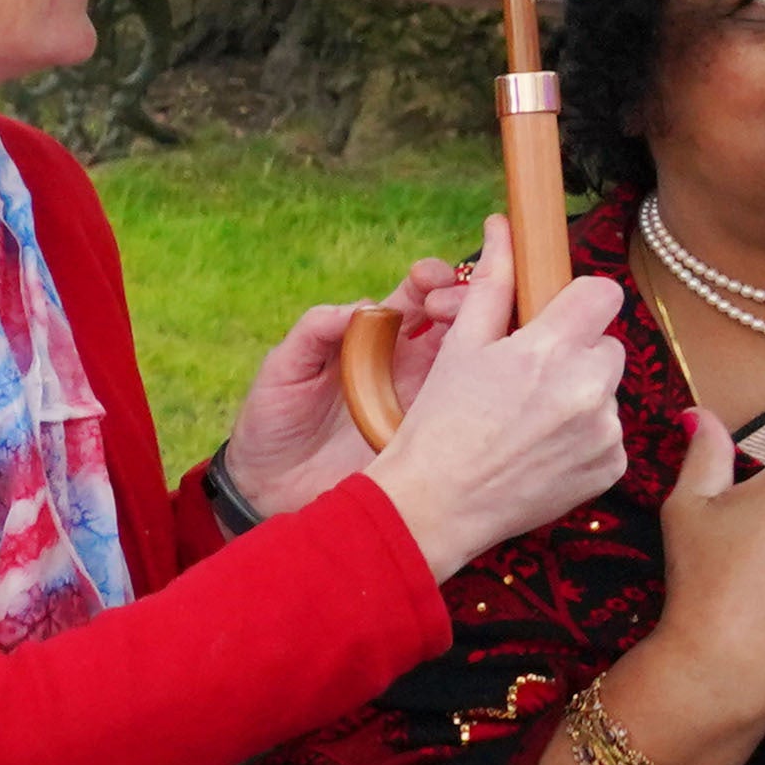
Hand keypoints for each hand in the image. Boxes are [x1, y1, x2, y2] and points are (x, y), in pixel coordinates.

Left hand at [222, 254, 474, 517]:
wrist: (269, 486)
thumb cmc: (273, 419)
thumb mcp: (283, 368)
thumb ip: (314, 331)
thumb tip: (360, 308)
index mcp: (374, 340)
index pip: (415, 298)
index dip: (430, 280)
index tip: (430, 278)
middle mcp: (408, 367)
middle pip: (456, 322)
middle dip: (463, 301)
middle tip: (447, 306)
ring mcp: (424, 403)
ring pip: (471, 364)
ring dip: (482, 343)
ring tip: (478, 336)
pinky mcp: (430, 441)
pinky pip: (464, 416)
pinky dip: (485, 398)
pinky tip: (495, 389)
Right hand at [365, 220, 634, 574]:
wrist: (437, 504)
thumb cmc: (437, 423)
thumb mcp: (459, 347)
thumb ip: (491, 284)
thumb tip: (502, 227)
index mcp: (549, 349)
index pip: (602, 293)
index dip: (578, 301)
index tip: (556, 315)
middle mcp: (588, 388)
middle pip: (607, 344)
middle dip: (576, 352)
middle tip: (528, 375)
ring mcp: (605, 431)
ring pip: (607, 391)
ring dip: (579, 396)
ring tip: (527, 418)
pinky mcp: (611, 467)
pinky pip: (609, 435)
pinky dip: (583, 437)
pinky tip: (540, 449)